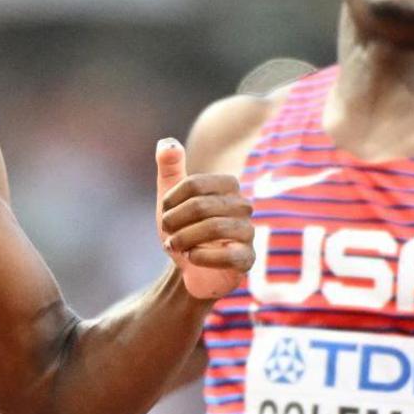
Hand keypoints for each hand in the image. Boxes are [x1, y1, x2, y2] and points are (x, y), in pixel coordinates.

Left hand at [156, 138, 252, 300]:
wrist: (190, 269)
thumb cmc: (184, 228)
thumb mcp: (171, 198)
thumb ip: (169, 167)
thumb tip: (167, 144)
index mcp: (228, 186)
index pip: (195, 184)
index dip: (171, 200)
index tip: (164, 212)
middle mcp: (243, 206)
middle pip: (201, 206)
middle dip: (174, 222)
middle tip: (167, 233)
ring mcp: (248, 233)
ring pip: (214, 228)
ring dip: (184, 239)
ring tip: (174, 247)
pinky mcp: (247, 259)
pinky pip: (228, 255)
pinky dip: (201, 257)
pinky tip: (191, 258)